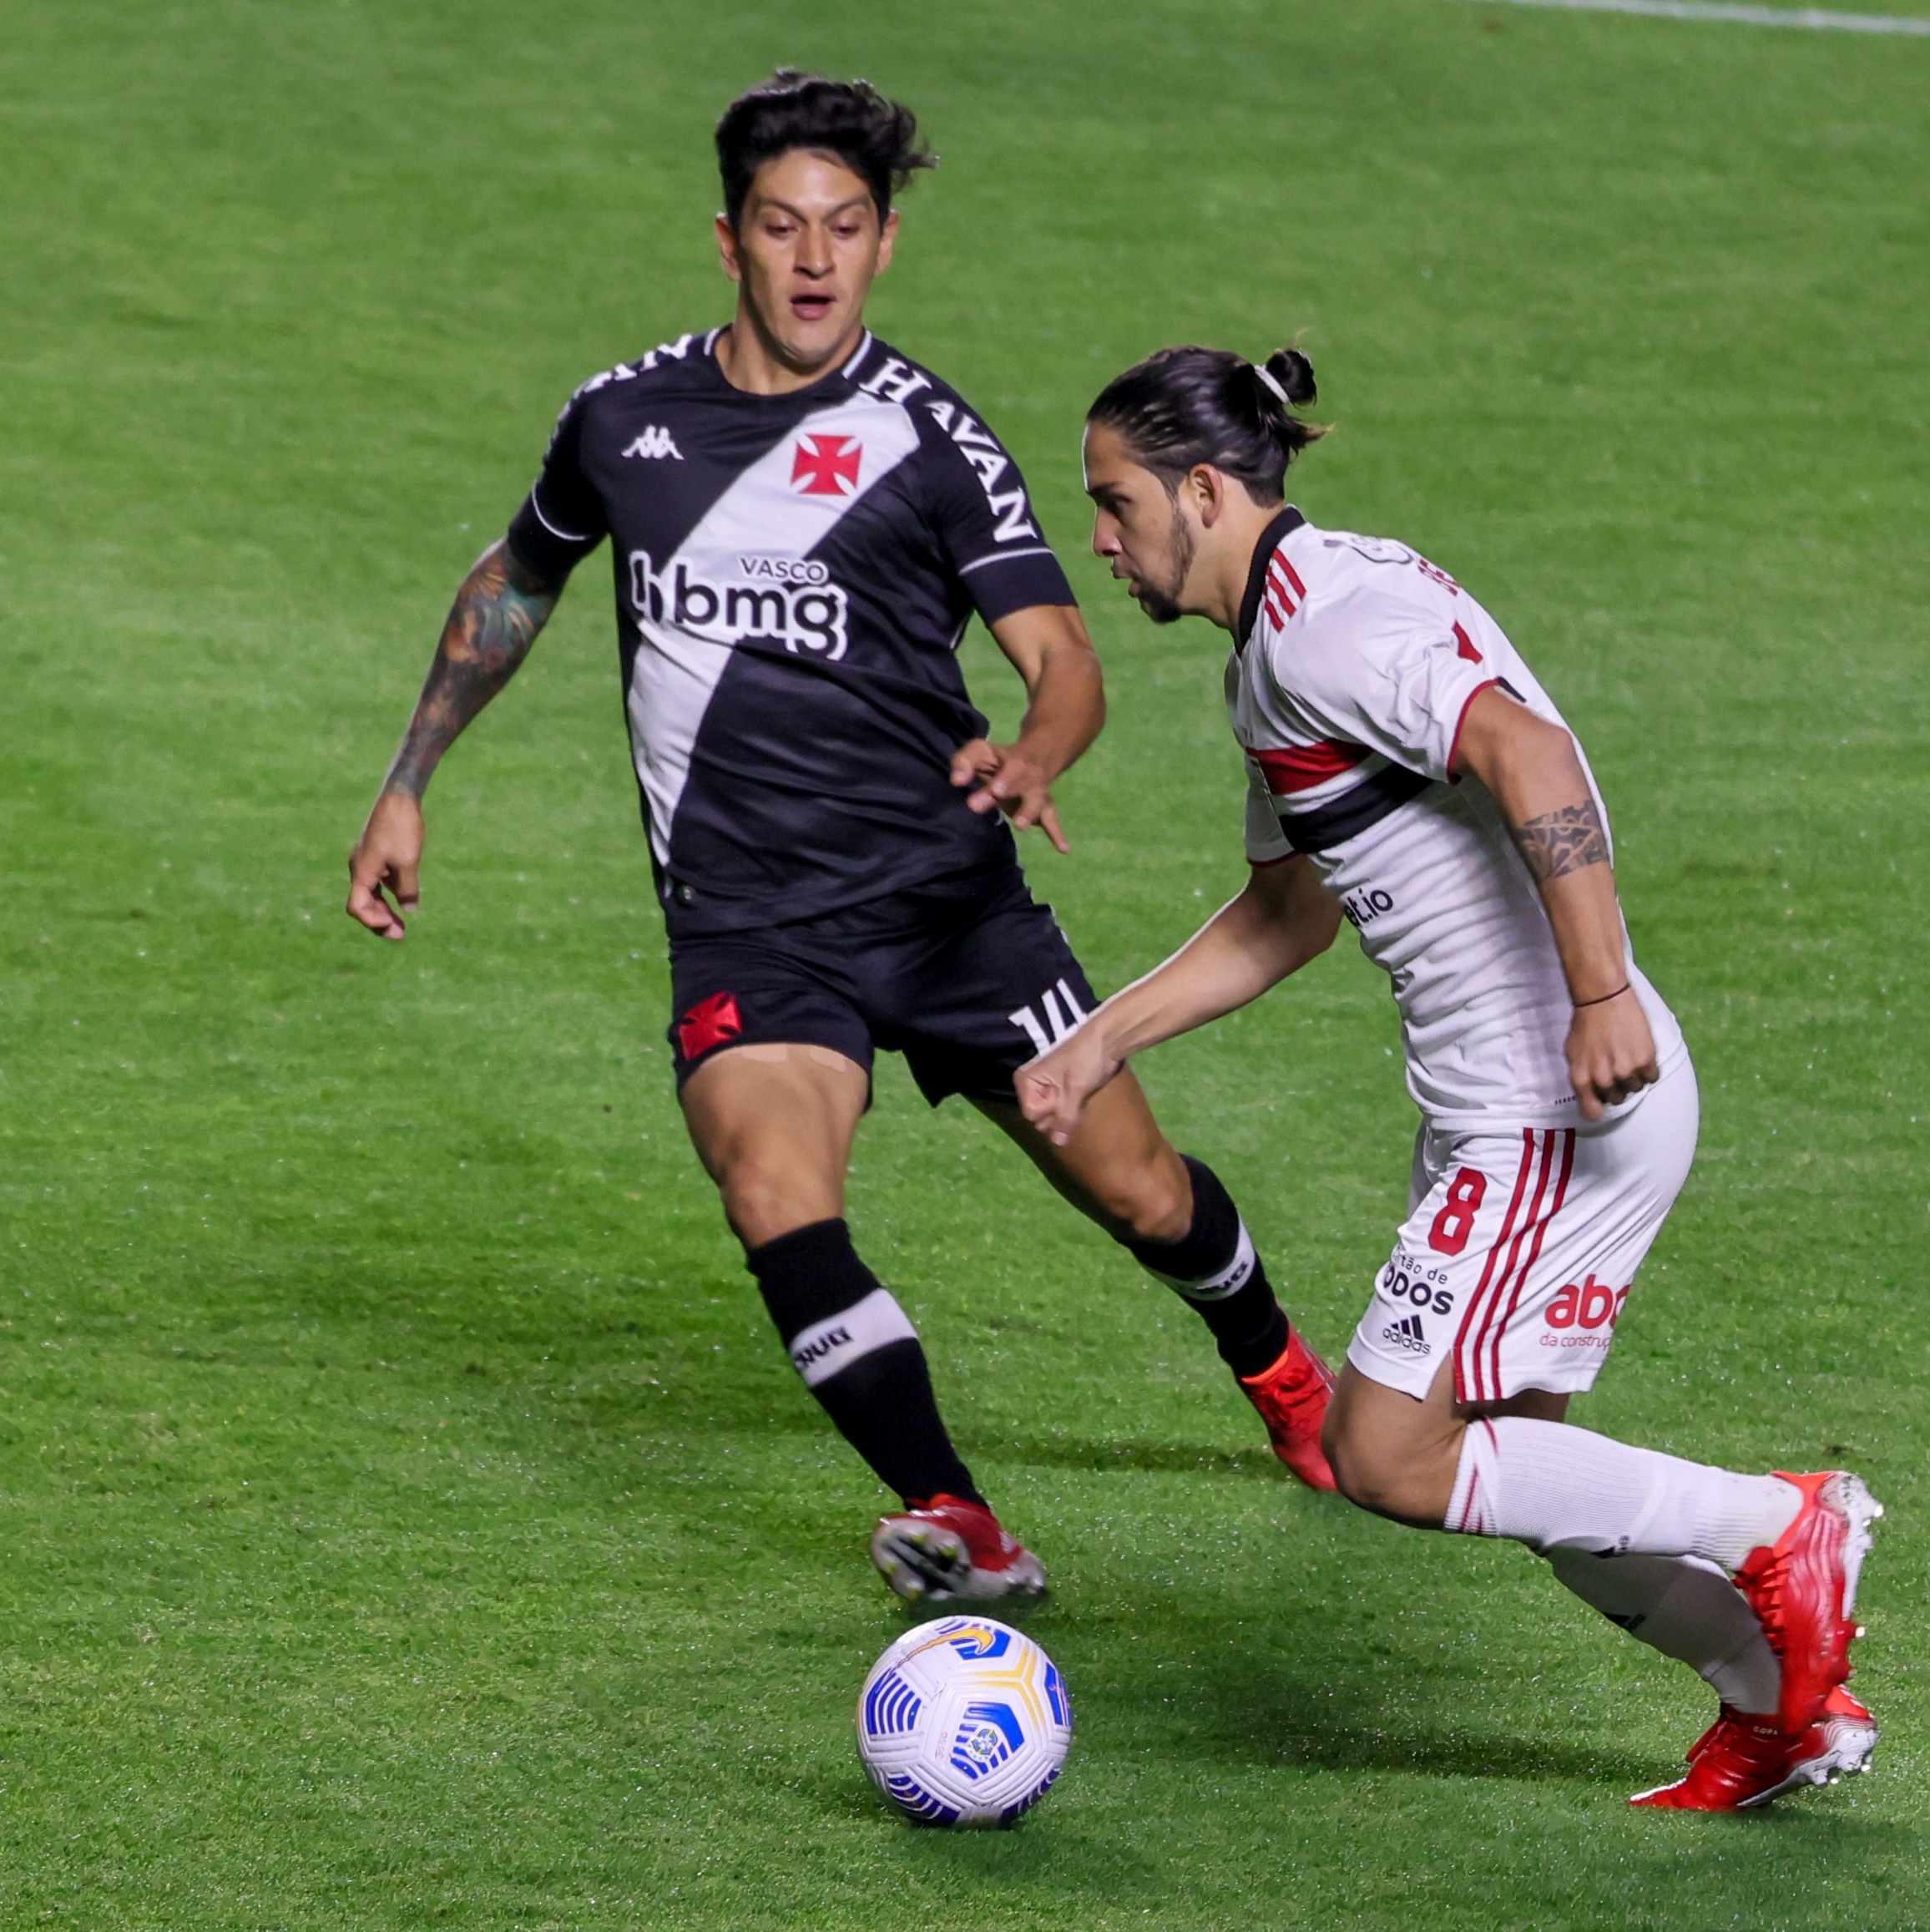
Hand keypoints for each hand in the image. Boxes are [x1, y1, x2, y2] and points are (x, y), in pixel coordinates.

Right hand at [346, 791, 423, 939]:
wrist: (399, 797)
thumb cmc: (401, 828)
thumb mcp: (408, 862)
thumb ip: (407, 889)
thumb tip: (409, 909)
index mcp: (362, 871)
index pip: (357, 907)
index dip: (372, 922)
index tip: (393, 927)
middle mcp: (359, 867)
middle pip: (363, 903)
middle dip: (379, 921)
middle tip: (400, 935)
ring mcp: (367, 860)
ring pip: (371, 892)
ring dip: (384, 909)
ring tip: (401, 924)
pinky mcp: (377, 853)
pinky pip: (378, 881)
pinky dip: (387, 893)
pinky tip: (403, 899)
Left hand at [950, 738, 1068, 852]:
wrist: (1036, 757)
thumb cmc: (1000, 759)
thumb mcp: (980, 751)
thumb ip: (964, 762)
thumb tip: (956, 781)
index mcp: (1015, 761)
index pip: (1011, 769)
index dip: (1005, 779)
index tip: (996, 791)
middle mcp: (1030, 777)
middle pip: (1023, 785)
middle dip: (1013, 794)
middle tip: (1001, 802)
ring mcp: (1037, 793)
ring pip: (1038, 802)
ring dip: (1030, 813)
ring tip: (1020, 826)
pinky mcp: (1042, 808)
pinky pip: (1051, 820)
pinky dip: (1057, 834)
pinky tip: (1063, 849)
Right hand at [1013, 1023, 1121, 1144]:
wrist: (1107, 1041)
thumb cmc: (1086, 1060)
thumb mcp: (1075, 1090)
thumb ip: (1064, 1117)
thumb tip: (1058, 1143)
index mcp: (1026, 1081)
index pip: (1032, 1114)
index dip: (1050, 1109)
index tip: (1063, 1090)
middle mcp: (1031, 1087)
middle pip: (1040, 1118)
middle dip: (1058, 1113)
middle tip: (1073, 1092)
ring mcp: (1045, 1090)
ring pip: (1052, 1117)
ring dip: (1067, 1112)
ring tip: (1078, 1092)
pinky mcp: (1059, 1092)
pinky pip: (1061, 1111)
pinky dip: (1071, 1109)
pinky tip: (1081, 1095)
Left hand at [1565, 989, 1658, 1120]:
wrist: (1603, 999)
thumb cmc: (1585, 1025)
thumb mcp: (1573, 1054)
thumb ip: (1582, 1078)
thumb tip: (1591, 1096)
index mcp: (1582, 1079)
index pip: (1592, 1112)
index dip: (1598, 1108)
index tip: (1601, 1103)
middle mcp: (1603, 1079)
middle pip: (1617, 1099)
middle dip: (1617, 1087)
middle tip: (1616, 1067)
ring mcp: (1626, 1071)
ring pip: (1636, 1089)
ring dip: (1634, 1077)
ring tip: (1628, 1057)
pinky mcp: (1646, 1061)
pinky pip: (1651, 1078)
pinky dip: (1648, 1069)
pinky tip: (1640, 1054)